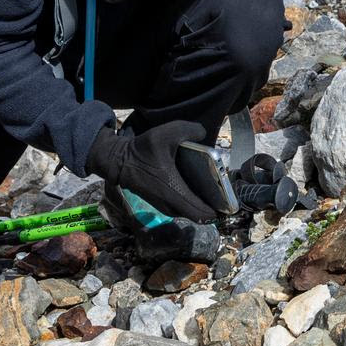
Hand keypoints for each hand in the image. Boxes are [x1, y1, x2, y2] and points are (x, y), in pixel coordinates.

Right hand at [85, 120, 216, 219]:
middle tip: (223, 194)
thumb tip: (203, 134)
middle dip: (212, 208)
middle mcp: (170, 203)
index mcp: (174, 191)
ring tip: (212, 191)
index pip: (200, 212)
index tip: (227, 203)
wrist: (119, 161)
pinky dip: (190, 203)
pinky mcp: (159, 203)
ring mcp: (163, 206)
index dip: (216, 211)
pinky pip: (181, 209)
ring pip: (189, 213)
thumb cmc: (143, 149)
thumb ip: (189, 129)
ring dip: (200, 206)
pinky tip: (196, 189)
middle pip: (198, 215)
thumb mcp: (167, 132)